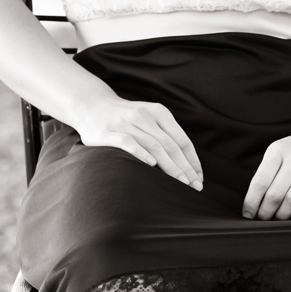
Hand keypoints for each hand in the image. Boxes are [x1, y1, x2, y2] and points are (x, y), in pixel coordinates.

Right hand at [75, 95, 202, 191]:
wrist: (91, 105)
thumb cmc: (126, 118)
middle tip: (194, 187)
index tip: (199, 178)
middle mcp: (144, 116)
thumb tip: (188, 164)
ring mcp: (126, 123)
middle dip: (185, 168)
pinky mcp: (108, 132)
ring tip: (180, 183)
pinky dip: (141, 153)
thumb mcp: (149, 119)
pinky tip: (151, 165)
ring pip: (154, 146)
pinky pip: (127, 143)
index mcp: (159, 113)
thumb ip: (165, 135)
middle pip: (171, 146)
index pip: (182, 140)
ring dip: (169, 166)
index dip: (192, 160)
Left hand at [243, 110, 290, 219]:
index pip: (260, 182)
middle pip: (275, 194)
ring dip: (283, 214)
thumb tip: (255, 201)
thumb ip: (269, 171)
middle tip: (263, 220)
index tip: (247, 215)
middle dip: (266, 212)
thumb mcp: (281, 150)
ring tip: (279, 219)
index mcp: (278, 150)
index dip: (252, 202)